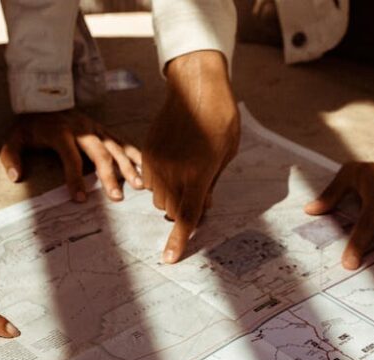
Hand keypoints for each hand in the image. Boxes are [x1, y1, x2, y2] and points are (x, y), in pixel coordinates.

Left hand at [0, 109, 142, 201]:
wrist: (45, 99)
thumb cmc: (31, 125)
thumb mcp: (14, 138)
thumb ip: (11, 157)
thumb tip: (15, 177)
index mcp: (60, 133)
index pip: (70, 157)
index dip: (75, 179)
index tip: (80, 199)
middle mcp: (82, 129)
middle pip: (99, 154)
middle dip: (109, 176)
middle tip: (116, 198)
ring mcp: (95, 128)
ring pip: (115, 147)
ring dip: (128, 167)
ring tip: (139, 186)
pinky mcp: (103, 129)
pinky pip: (122, 141)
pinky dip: (135, 155)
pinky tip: (144, 169)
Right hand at [142, 51, 239, 263]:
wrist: (195, 87)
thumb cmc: (220, 118)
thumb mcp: (225, 154)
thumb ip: (211, 184)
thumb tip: (202, 206)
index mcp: (198, 174)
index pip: (187, 217)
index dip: (179, 240)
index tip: (170, 258)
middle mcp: (173, 171)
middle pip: (172, 210)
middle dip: (184, 210)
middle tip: (200, 191)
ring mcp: (157, 162)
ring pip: (159, 198)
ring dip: (172, 196)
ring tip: (187, 173)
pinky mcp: (147, 152)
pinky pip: (149, 181)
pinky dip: (162, 181)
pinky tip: (175, 162)